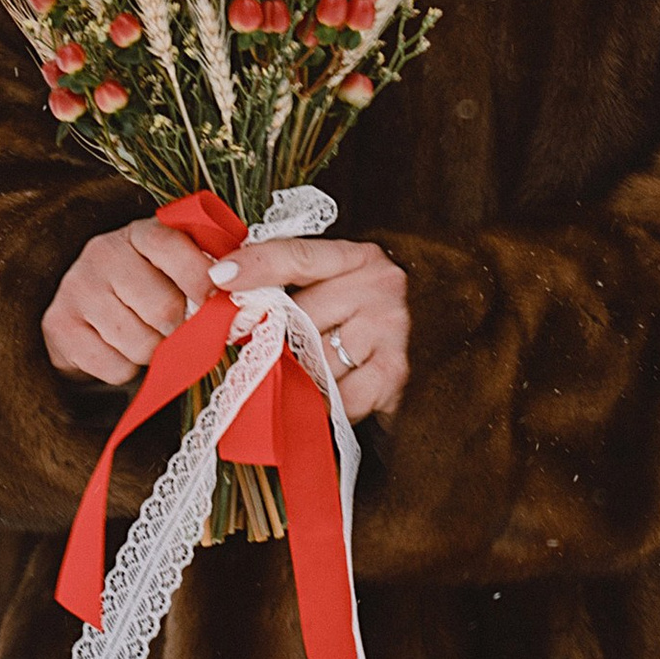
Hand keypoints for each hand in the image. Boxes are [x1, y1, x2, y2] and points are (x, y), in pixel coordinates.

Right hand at [42, 216, 215, 386]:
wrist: (81, 313)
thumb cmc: (140, 289)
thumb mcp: (168, 268)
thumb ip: (199, 274)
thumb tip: (232, 294)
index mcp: (138, 233)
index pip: (173, 247)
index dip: (201, 278)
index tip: (216, 301)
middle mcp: (103, 253)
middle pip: (164, 308)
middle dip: (178, 329)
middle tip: (174, 328)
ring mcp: (77, 288)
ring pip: (142, 344)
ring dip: (152, 352)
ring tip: (143, 335)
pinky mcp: (60, 326)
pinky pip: (116, 367)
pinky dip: (126, 369)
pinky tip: (117, 348)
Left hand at [215, 232, 410, 423]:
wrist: (440, 344)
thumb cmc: (372, 321)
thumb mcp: (340, 289)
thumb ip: (294, 287)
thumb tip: (227, 294)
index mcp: (358, 257)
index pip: (297, 254)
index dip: (255, 265)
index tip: (219, 278)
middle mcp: (379, 285)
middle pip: (299, 315)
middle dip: (277, 340)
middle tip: (270, 352)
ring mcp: (391, 328)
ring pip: (314, 360)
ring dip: (302, 376)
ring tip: (311, 376)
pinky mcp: (396, 372)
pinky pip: (338, 396)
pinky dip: (327, 403)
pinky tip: (334, 396)